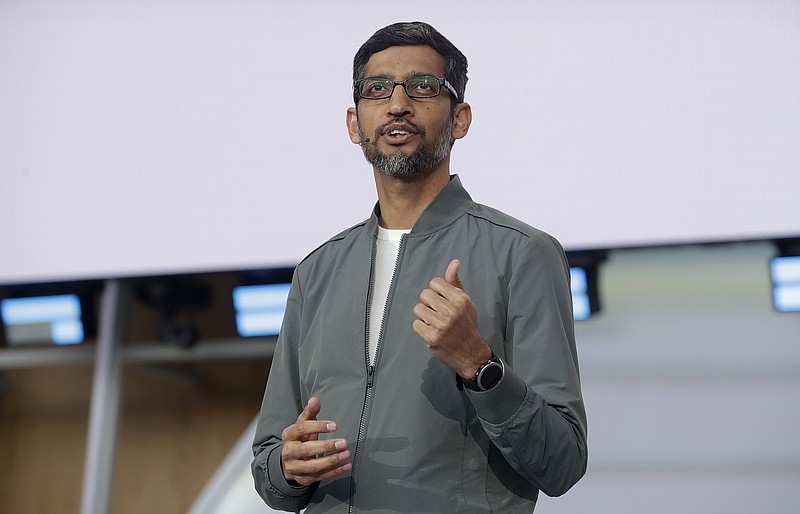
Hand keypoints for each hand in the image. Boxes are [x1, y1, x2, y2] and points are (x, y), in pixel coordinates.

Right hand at [280, 397, 351, 485]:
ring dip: (331, 461)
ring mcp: (295, 467)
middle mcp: (289, 452)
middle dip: (326, 446)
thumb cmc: (299, 438)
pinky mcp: (303, 479)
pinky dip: (334, 472)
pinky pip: (319, 476)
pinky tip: (346, 465)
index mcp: (289, 435)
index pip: (302, 429)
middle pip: (306, 449)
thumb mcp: (302, 424)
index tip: (334, 425)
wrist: (287, 462)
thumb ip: (310, 412)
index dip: (318, 426)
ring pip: (312, 466)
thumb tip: (315, 399)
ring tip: (346, 454)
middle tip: (343, 442)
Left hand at [412, 259, 491, 378]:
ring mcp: (441, 325)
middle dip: (429, 303)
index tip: (443, 301)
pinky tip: (432, 331)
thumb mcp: (465, 301)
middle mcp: (451, 311)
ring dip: (423, 315)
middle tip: (438, 312)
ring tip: (434, 322)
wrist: (470, 353)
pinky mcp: (431, 337)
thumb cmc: (466, 325)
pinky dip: (421, 328)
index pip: (435, 283)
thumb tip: (454, 263)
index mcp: (460, 299)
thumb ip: (455, 282)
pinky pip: (416, 324)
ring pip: (418, 309)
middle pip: (424, 294)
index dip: (436, 291)